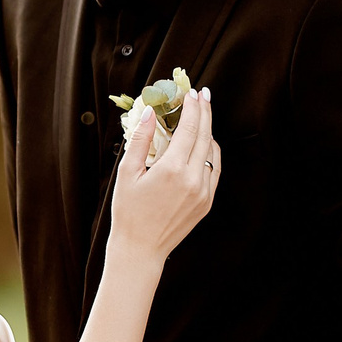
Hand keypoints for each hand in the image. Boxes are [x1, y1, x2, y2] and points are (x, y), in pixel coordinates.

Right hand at [107, 88, 218, 265]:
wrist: (141, 249)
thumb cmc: (128, 212)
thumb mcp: (127, 172)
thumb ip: (141, 139)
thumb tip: (150, 112)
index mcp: (172, 169)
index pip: (189, 128)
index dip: (192, 107)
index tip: (191, 92)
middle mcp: (193, 179)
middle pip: (205, 135)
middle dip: (204, 112)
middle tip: (202, 94)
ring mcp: (204, 191)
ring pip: (213, 152)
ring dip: (208, 132)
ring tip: (200, 118)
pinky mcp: (207, 202)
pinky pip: (214, 169)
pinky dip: (210, 152)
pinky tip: (202, 144)